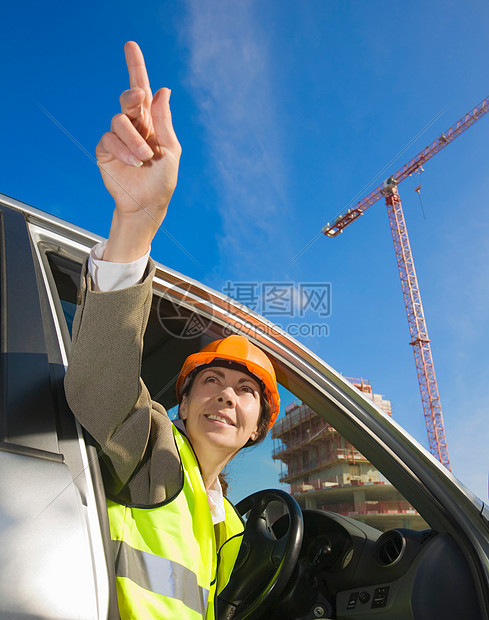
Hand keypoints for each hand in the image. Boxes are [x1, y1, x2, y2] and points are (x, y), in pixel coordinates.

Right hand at [96, 41, 180, 261]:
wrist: (147, 206)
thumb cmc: (162, 181)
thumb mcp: (170, 151)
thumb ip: (164, 122)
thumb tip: (162, 90)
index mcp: (151, 123)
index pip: (143, 91)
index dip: (136, 68)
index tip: (130, 46)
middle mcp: (134, 126)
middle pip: (128, 98)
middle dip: (132, 96)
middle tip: (137, 100)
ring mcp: (119, 138)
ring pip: (118, 120)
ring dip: (133, 138)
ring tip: (144, 158)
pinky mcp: (105, 151)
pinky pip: (108, 139)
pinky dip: (122, 150)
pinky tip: (134, 163)